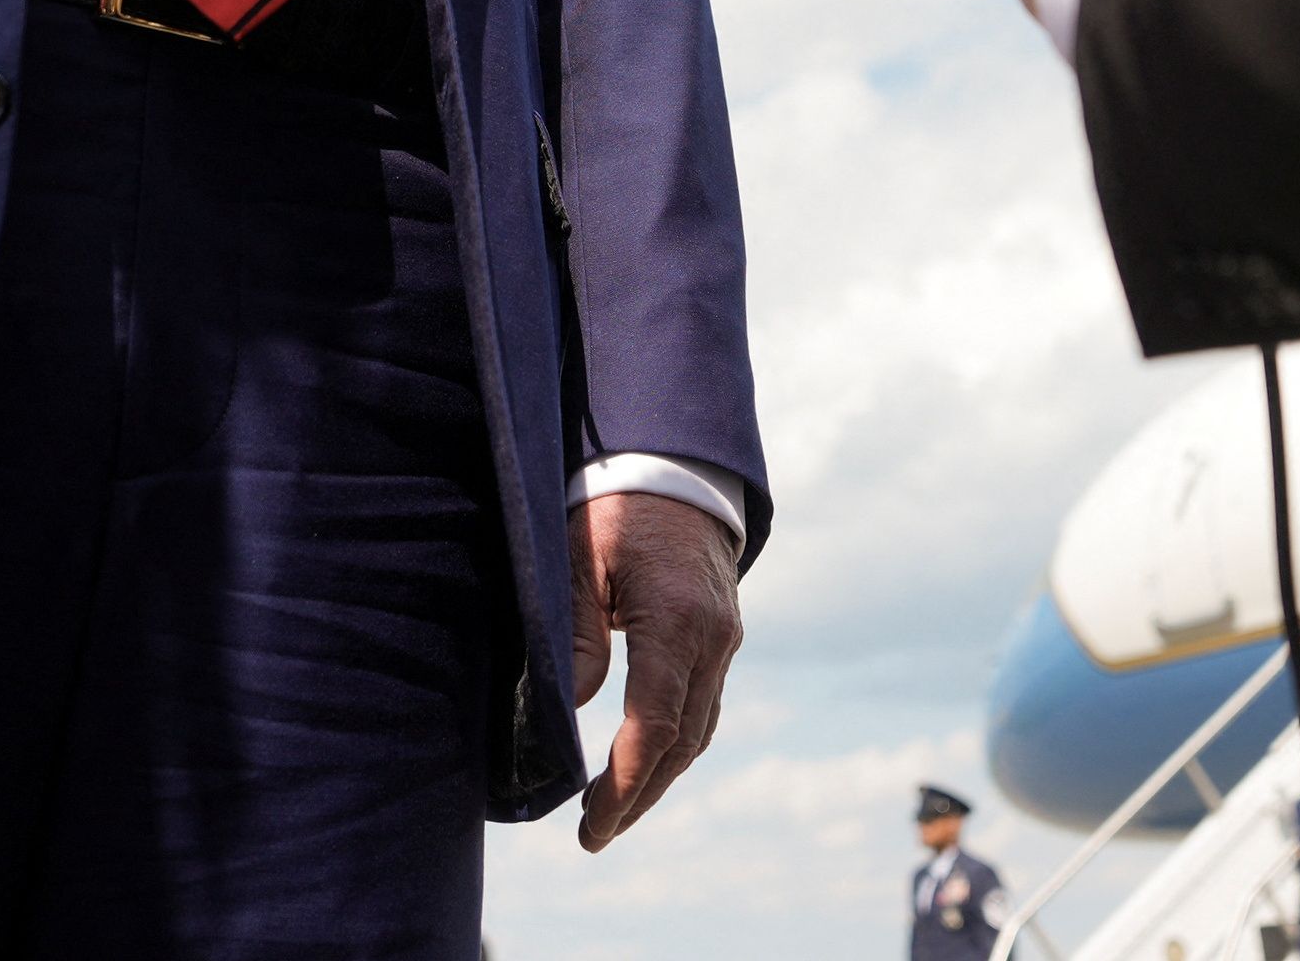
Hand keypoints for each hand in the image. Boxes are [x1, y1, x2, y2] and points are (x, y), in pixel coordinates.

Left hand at [567, 492, 743, 850]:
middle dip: (639, 795)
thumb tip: (576, 711)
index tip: (592, 823)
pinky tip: (642, 759)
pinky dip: (673, 742)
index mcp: (675, 620)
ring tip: (611, 811)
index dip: (624, 784)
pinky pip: (703, 704)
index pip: (653, 726)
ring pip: (698, 730)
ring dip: (658, 776)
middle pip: (682, 743)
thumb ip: (574, 633)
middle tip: (594, 835)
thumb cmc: (612, 505)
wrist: (675, 464)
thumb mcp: (576, 558)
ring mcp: (725, 638)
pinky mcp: (723, 635)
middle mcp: (712, 638)